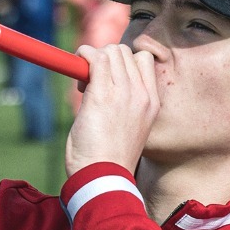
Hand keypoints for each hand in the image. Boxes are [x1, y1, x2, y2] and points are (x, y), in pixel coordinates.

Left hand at [65, 44, 159, 177]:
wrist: (103, 177)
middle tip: (92, 83)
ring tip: (84, 86)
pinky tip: (76, 70)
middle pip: (125, 52)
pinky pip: (94, 57)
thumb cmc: (109, 158)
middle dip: (105, 59)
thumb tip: (102, 83)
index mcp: (152, 102)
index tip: (109, 78)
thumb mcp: (129, 127)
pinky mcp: (102, 95)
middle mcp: (141, 94)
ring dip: (92, 59)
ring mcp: (124, 93)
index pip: (144, 60)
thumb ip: (124, 103)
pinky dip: (82, 55)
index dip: (123, 61)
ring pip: (110, 51)